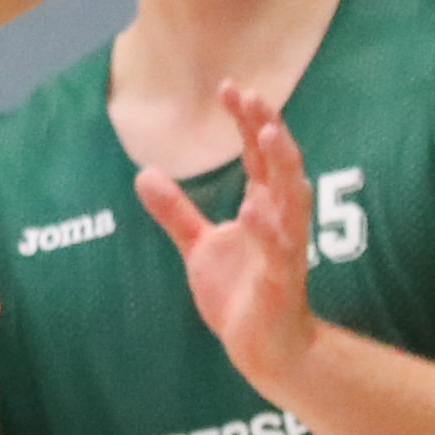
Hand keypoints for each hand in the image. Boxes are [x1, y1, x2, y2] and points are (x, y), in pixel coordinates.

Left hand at [135, 83, 319, 385]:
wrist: (260, 348)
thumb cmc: (237, 295)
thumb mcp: (198, 247)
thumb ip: (176, 211)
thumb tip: (143, 174)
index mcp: (262, 208)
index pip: (259, 154)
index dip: (248, 120)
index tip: (230, 87)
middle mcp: (279, 221)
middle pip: (280, 165)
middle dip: (268, 129)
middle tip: (252, 96)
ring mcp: (284, 249)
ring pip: (292, 200)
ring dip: (283, 166)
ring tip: (268, 134)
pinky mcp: (280, 281)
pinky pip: (278, 251)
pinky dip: (267, 230)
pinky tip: (251, 209)